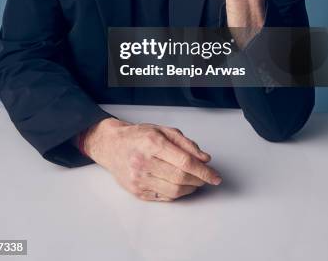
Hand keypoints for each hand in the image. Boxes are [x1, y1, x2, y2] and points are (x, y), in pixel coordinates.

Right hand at [82, 117, 221, 201]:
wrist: (112, 145)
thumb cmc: (138, 136)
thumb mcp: (163, 130)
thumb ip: (185, 143)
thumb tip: (204, 158)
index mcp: (152, 142)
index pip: (184, 161)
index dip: (204, 171)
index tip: (215, 176)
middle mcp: (144, 161)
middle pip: (180, 177)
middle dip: (199, 180)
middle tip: (207, 178)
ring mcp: (139, 178)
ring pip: (174, 191)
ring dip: (190, 188)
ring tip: (195, 182)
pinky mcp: (136, 191)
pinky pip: (164, 197)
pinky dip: (177, 194)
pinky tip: (181, 186)